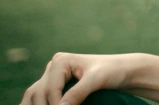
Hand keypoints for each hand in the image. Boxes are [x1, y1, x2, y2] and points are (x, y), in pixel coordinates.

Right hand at [21, 52, 136, 104]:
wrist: (124, 72)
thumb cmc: (113, 72)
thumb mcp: (97, 80)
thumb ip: (78, 93)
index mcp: (61, 61)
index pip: (50, 89)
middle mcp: (53, 67)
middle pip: (38, 93)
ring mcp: (53, 76)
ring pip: (34, 96)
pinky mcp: (56, 85)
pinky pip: (40, 98)